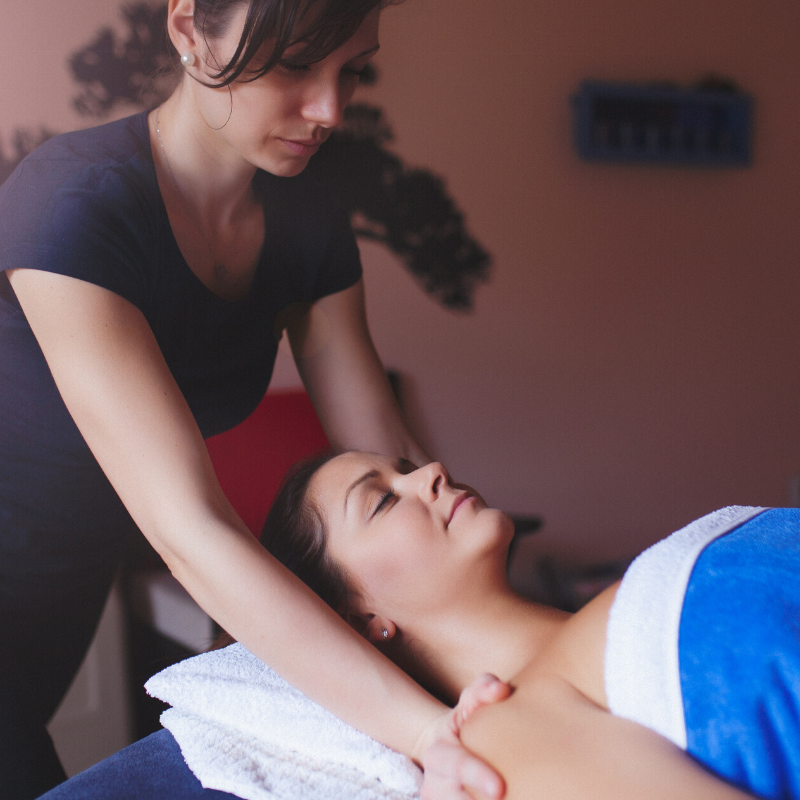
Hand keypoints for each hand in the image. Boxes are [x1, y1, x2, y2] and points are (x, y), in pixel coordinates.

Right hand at [416, 674, 510, 799]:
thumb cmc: (466, 721)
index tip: (499, 788)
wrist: (446, 748)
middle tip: (504, 797)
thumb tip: (501, 690)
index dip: (477, 776)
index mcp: (437, 754)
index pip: (457, 765)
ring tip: (515, 799)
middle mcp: (433, 784)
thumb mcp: (470, 700)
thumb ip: (484, 688)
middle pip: (456, 799)